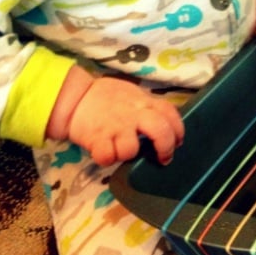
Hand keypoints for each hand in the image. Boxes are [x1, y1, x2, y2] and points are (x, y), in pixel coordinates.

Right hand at [65, 76, 183, 166]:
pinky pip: (107, 157)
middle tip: (163, 158)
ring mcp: (115, 127)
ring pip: (131, 150)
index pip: (170, 113)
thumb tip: (165, 125)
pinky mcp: (97, 138)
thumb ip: (147, 107)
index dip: (179, 130)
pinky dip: (107, 159)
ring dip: (128, 155)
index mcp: (143, 102)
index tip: (178, 142)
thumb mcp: (133, 95)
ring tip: (121, 150)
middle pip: (160, 131)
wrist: (75, 96)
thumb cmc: (106, 97)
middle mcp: (133, 114)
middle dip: (166, 147)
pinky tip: (105, 153)